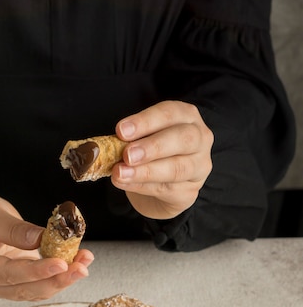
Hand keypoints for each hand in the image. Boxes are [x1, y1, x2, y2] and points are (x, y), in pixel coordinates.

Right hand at [0, 175, 93, 300]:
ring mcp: (0, 288)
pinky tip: (77, 262)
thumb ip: (15, 230)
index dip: (37, 272)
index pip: (10, 274)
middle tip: (82, 267)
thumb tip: (43, 240)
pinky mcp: (15, 284)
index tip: (62, 264)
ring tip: (84, 261)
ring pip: (36, 291)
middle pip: (26, 289)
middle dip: (57, 280)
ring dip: (63, 279)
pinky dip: (59, 275)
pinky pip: (39, 285)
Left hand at [112, 100, 212, 218]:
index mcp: (186, 117)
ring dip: (145, 171)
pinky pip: (167, 190)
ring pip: (176, 169)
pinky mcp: (190, 192)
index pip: (170, 113)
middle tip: (127, 155)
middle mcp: (200, 139)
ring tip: (120, 173)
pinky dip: (142, 187)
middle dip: (152, 146)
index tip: (121, 130)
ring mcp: (199, 167)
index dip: (145, 121)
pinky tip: (125, 183)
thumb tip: (106, 146)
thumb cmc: (151, 156)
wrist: (159, 191)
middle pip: (182, 139)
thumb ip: (129, 140)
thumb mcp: (141, 140)